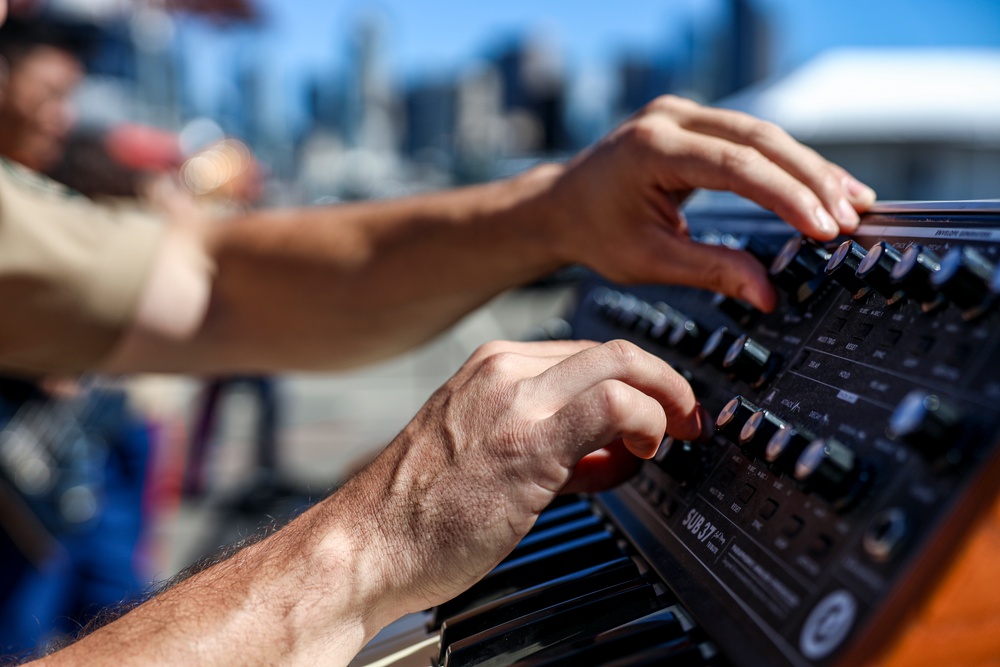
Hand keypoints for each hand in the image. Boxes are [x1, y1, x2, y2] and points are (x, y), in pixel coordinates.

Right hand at [330, 339, 706, 620]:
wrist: (366, 546)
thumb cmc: (418, 512)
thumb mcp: (485, 453)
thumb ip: (549, 442)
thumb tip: (606, 450)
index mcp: (491, 367)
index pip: (588, 353)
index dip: (636, 381)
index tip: (657, 411)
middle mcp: (503, 371)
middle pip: (613, 350)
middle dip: (664, 383)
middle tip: (687, 419)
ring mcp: (514, 401)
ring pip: (621, 364)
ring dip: (665, 399)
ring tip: (669, 440)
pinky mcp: (528, 442)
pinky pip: (612, 404)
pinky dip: (646, 420)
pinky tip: (641, 451)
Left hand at [546, 95, 876, 311]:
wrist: (561, 205)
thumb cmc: (596, 232)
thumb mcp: (649, 260)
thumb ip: (712, 270)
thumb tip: (768, 294)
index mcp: (652, 149)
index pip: (735, 166)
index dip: (786, 196)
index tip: (824, 227)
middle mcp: (670, 118)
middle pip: (759, 140)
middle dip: (811, 180)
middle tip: (852, 217)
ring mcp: (683, 113)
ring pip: (762, 134)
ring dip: (809, 170)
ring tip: (852, 202)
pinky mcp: (693, 122)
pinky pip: (750, 138)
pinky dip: (786, 164)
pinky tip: (820, 185)